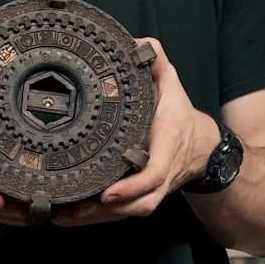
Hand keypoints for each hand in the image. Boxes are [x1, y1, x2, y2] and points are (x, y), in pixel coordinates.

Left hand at [56, 38, 215, 226]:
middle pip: (138, 204)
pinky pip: (121, 214)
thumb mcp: (172, 84)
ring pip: (128, 214)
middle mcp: (161, 173)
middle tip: (72, 211)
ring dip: (95, 219)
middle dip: (105, 212)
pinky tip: (68, 217)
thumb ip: (157, 62)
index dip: (132, 187)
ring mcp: (152, 190)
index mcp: (168, 145)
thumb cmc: (178, 115)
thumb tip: (138, 44)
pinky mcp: (141, 198)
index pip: (154, 174)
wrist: (202, 148)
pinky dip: (96, 219)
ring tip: (62, 216)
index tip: (108, 194)